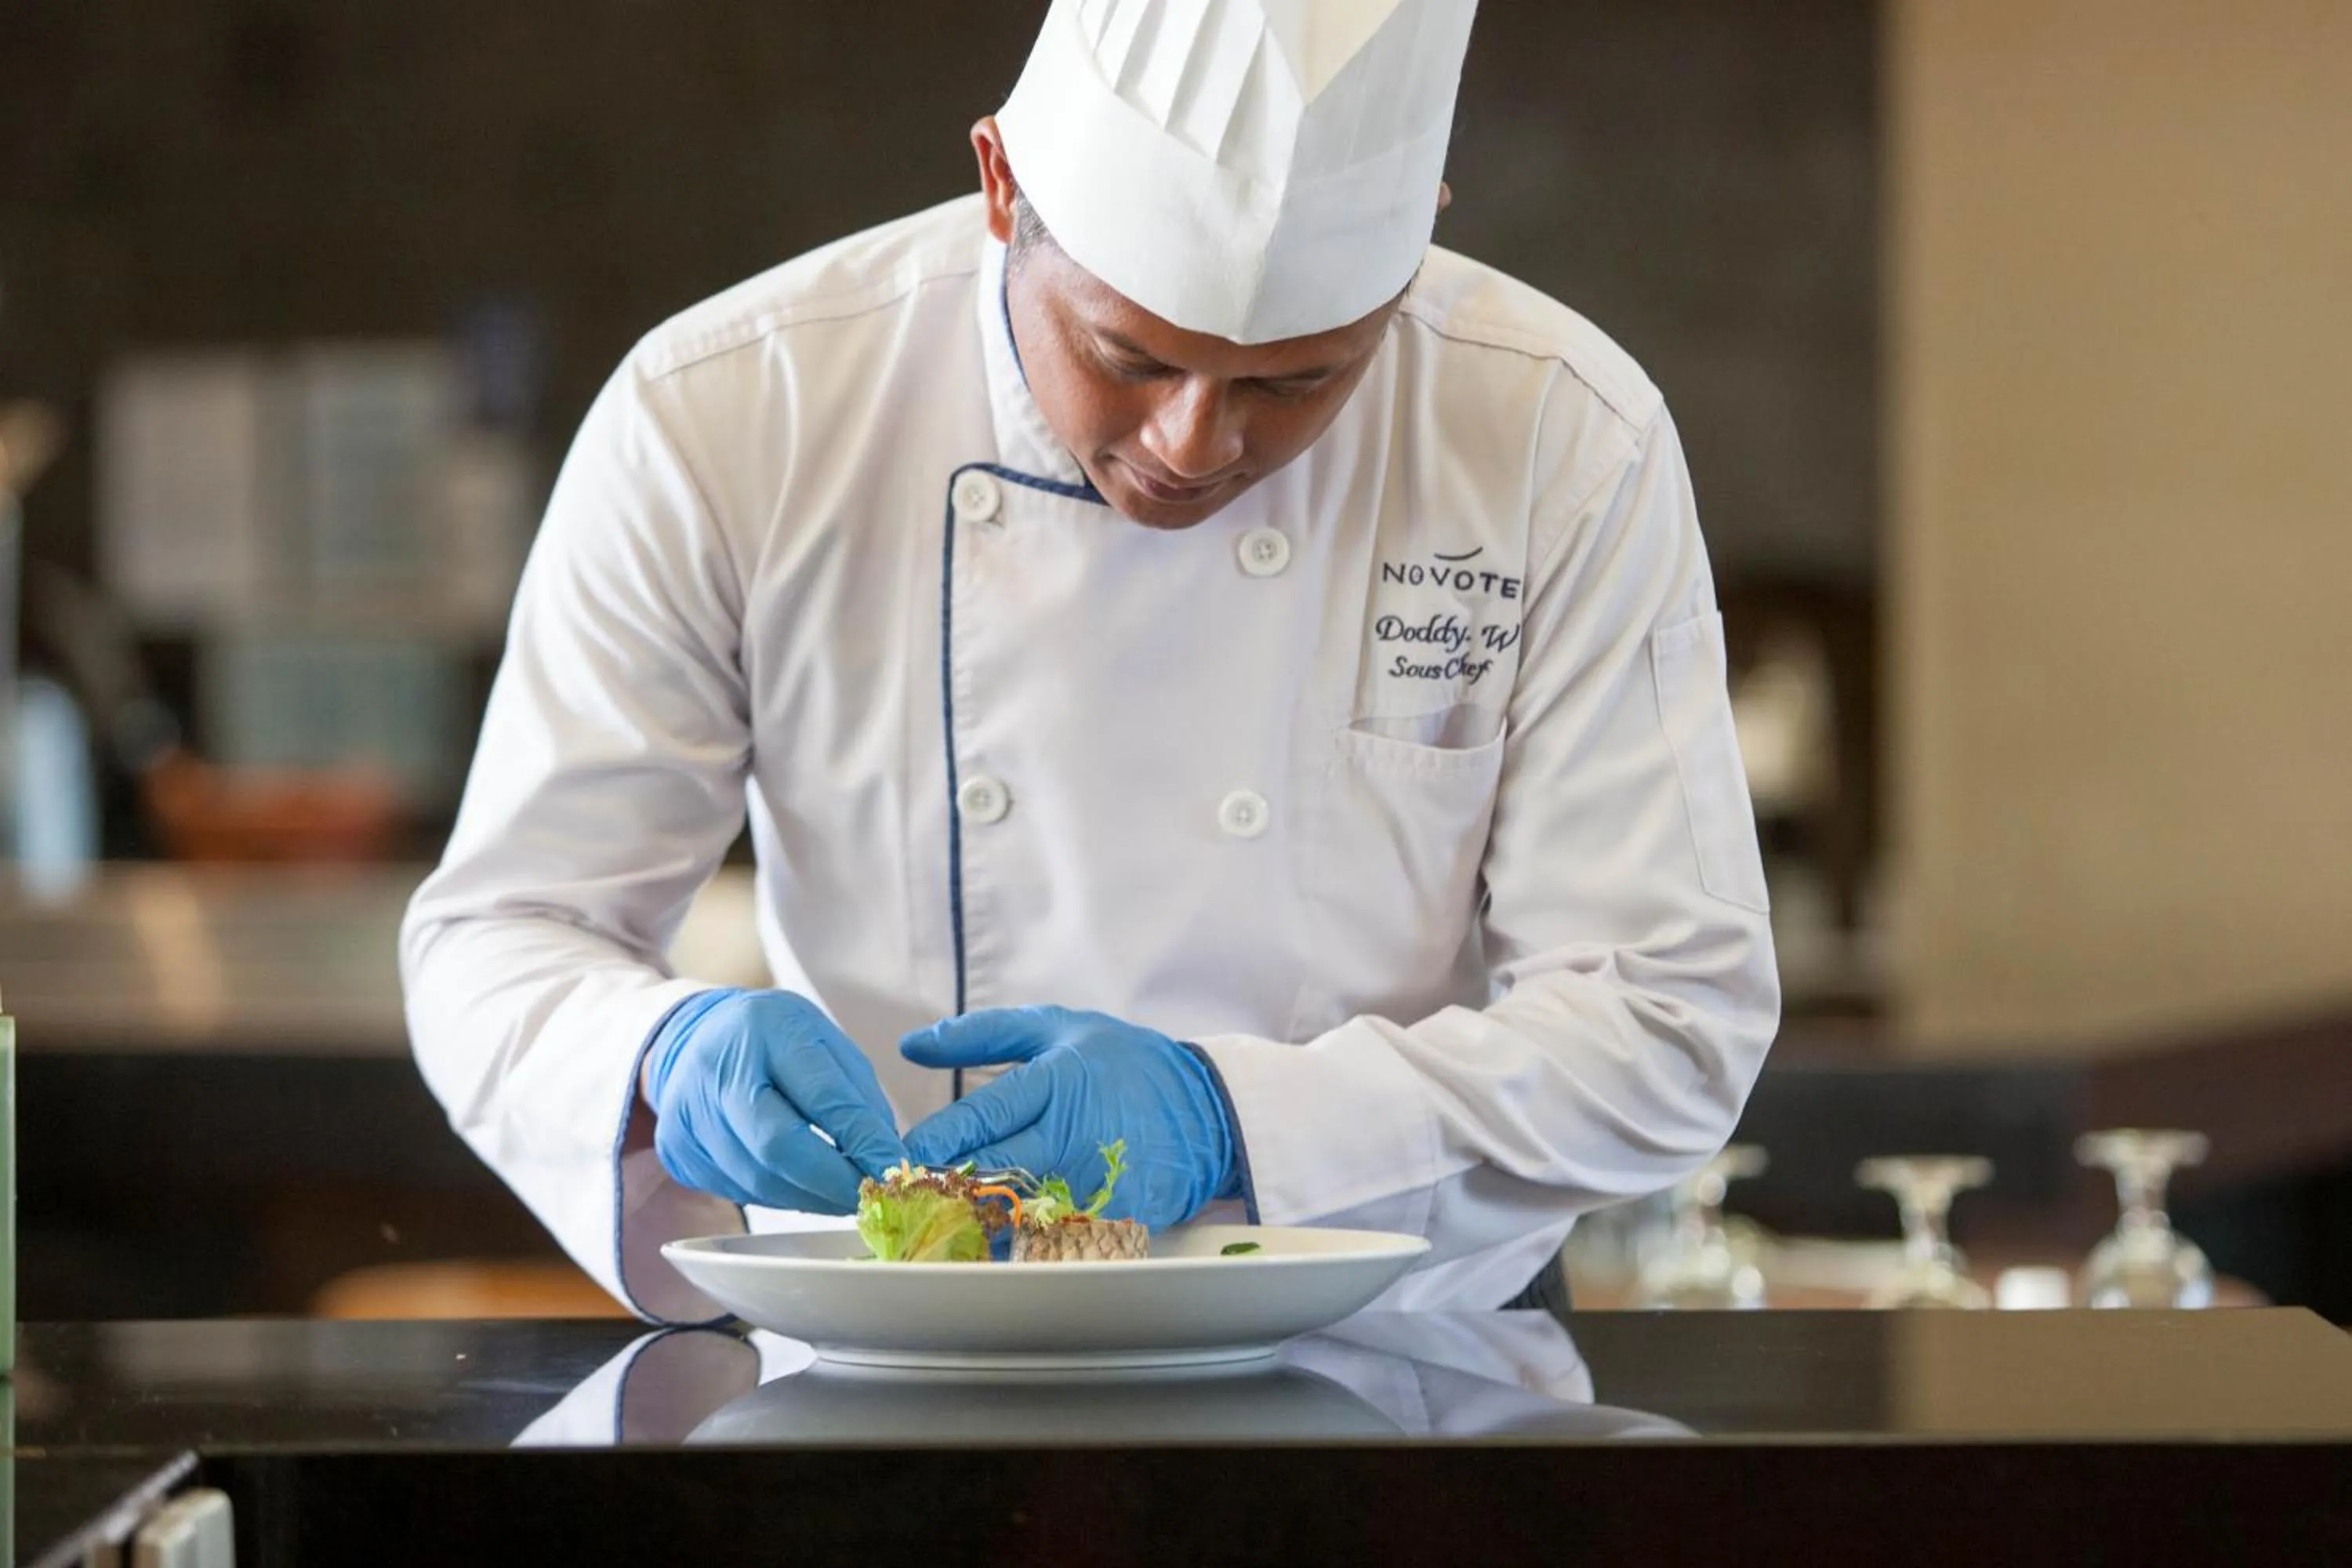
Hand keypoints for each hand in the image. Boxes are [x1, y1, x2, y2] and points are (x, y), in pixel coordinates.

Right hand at [641, 989, 908, 1213]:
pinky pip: (740, 1191)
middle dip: (834, 1182)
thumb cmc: (771, 1038)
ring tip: (843, 1193)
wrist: (692, 1038)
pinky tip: (801, 1185)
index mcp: (764, 1030)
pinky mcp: (678, 1154)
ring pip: (760, 1181)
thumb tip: (886, 1157)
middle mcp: (716, 1072)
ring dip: (811, 1197)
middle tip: (871, 1197)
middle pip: (779, 1148)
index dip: (861, 1140)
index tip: (895, 1170)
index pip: (820, 1096)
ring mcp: (688, 1117)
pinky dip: (781, 1196)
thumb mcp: (823, 1041)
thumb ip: (857, 1095)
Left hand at [899, 1006, 1234, 1228]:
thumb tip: (911, 1045)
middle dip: (946, 1186)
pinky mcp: (1112, 1221)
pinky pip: (1051, 1241)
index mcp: (1058, 1083)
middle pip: (993, 1172)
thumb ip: (983, 1034)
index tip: (906, 1153)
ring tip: (940, 1223)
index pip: (986, 1116)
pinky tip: (989, 1247)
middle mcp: (1073, 1137)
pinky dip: (1017, 1248)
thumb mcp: (1059, 1028)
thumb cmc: (1125, 1064)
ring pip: (1016, 1216)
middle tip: (912, 1192)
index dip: (940, 1138)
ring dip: (973, 1222)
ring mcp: (1094, 1184)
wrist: (1207, 1111)